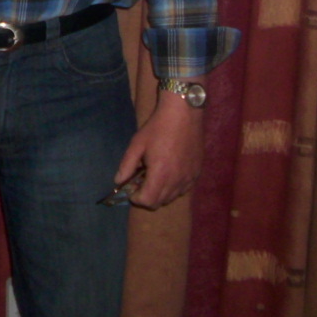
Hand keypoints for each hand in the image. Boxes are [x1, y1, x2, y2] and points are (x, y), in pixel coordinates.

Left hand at [112, 91, 201, 208]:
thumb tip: (118, 181)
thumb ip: (126, 165)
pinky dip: (174, 187)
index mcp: (161, 174)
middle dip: (147, 196)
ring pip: (173, 197)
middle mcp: (177, 180)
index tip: (132, 189)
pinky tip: (169, 172)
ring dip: (161, 192)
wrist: (183, 114)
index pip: (148, 201)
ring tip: (155, 175)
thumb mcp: (137, 144)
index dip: (137, 198)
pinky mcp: (197, 172)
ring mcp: (189, 177)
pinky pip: (184, 189)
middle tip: (141, 181)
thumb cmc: (157, 128)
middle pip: (160, 202)